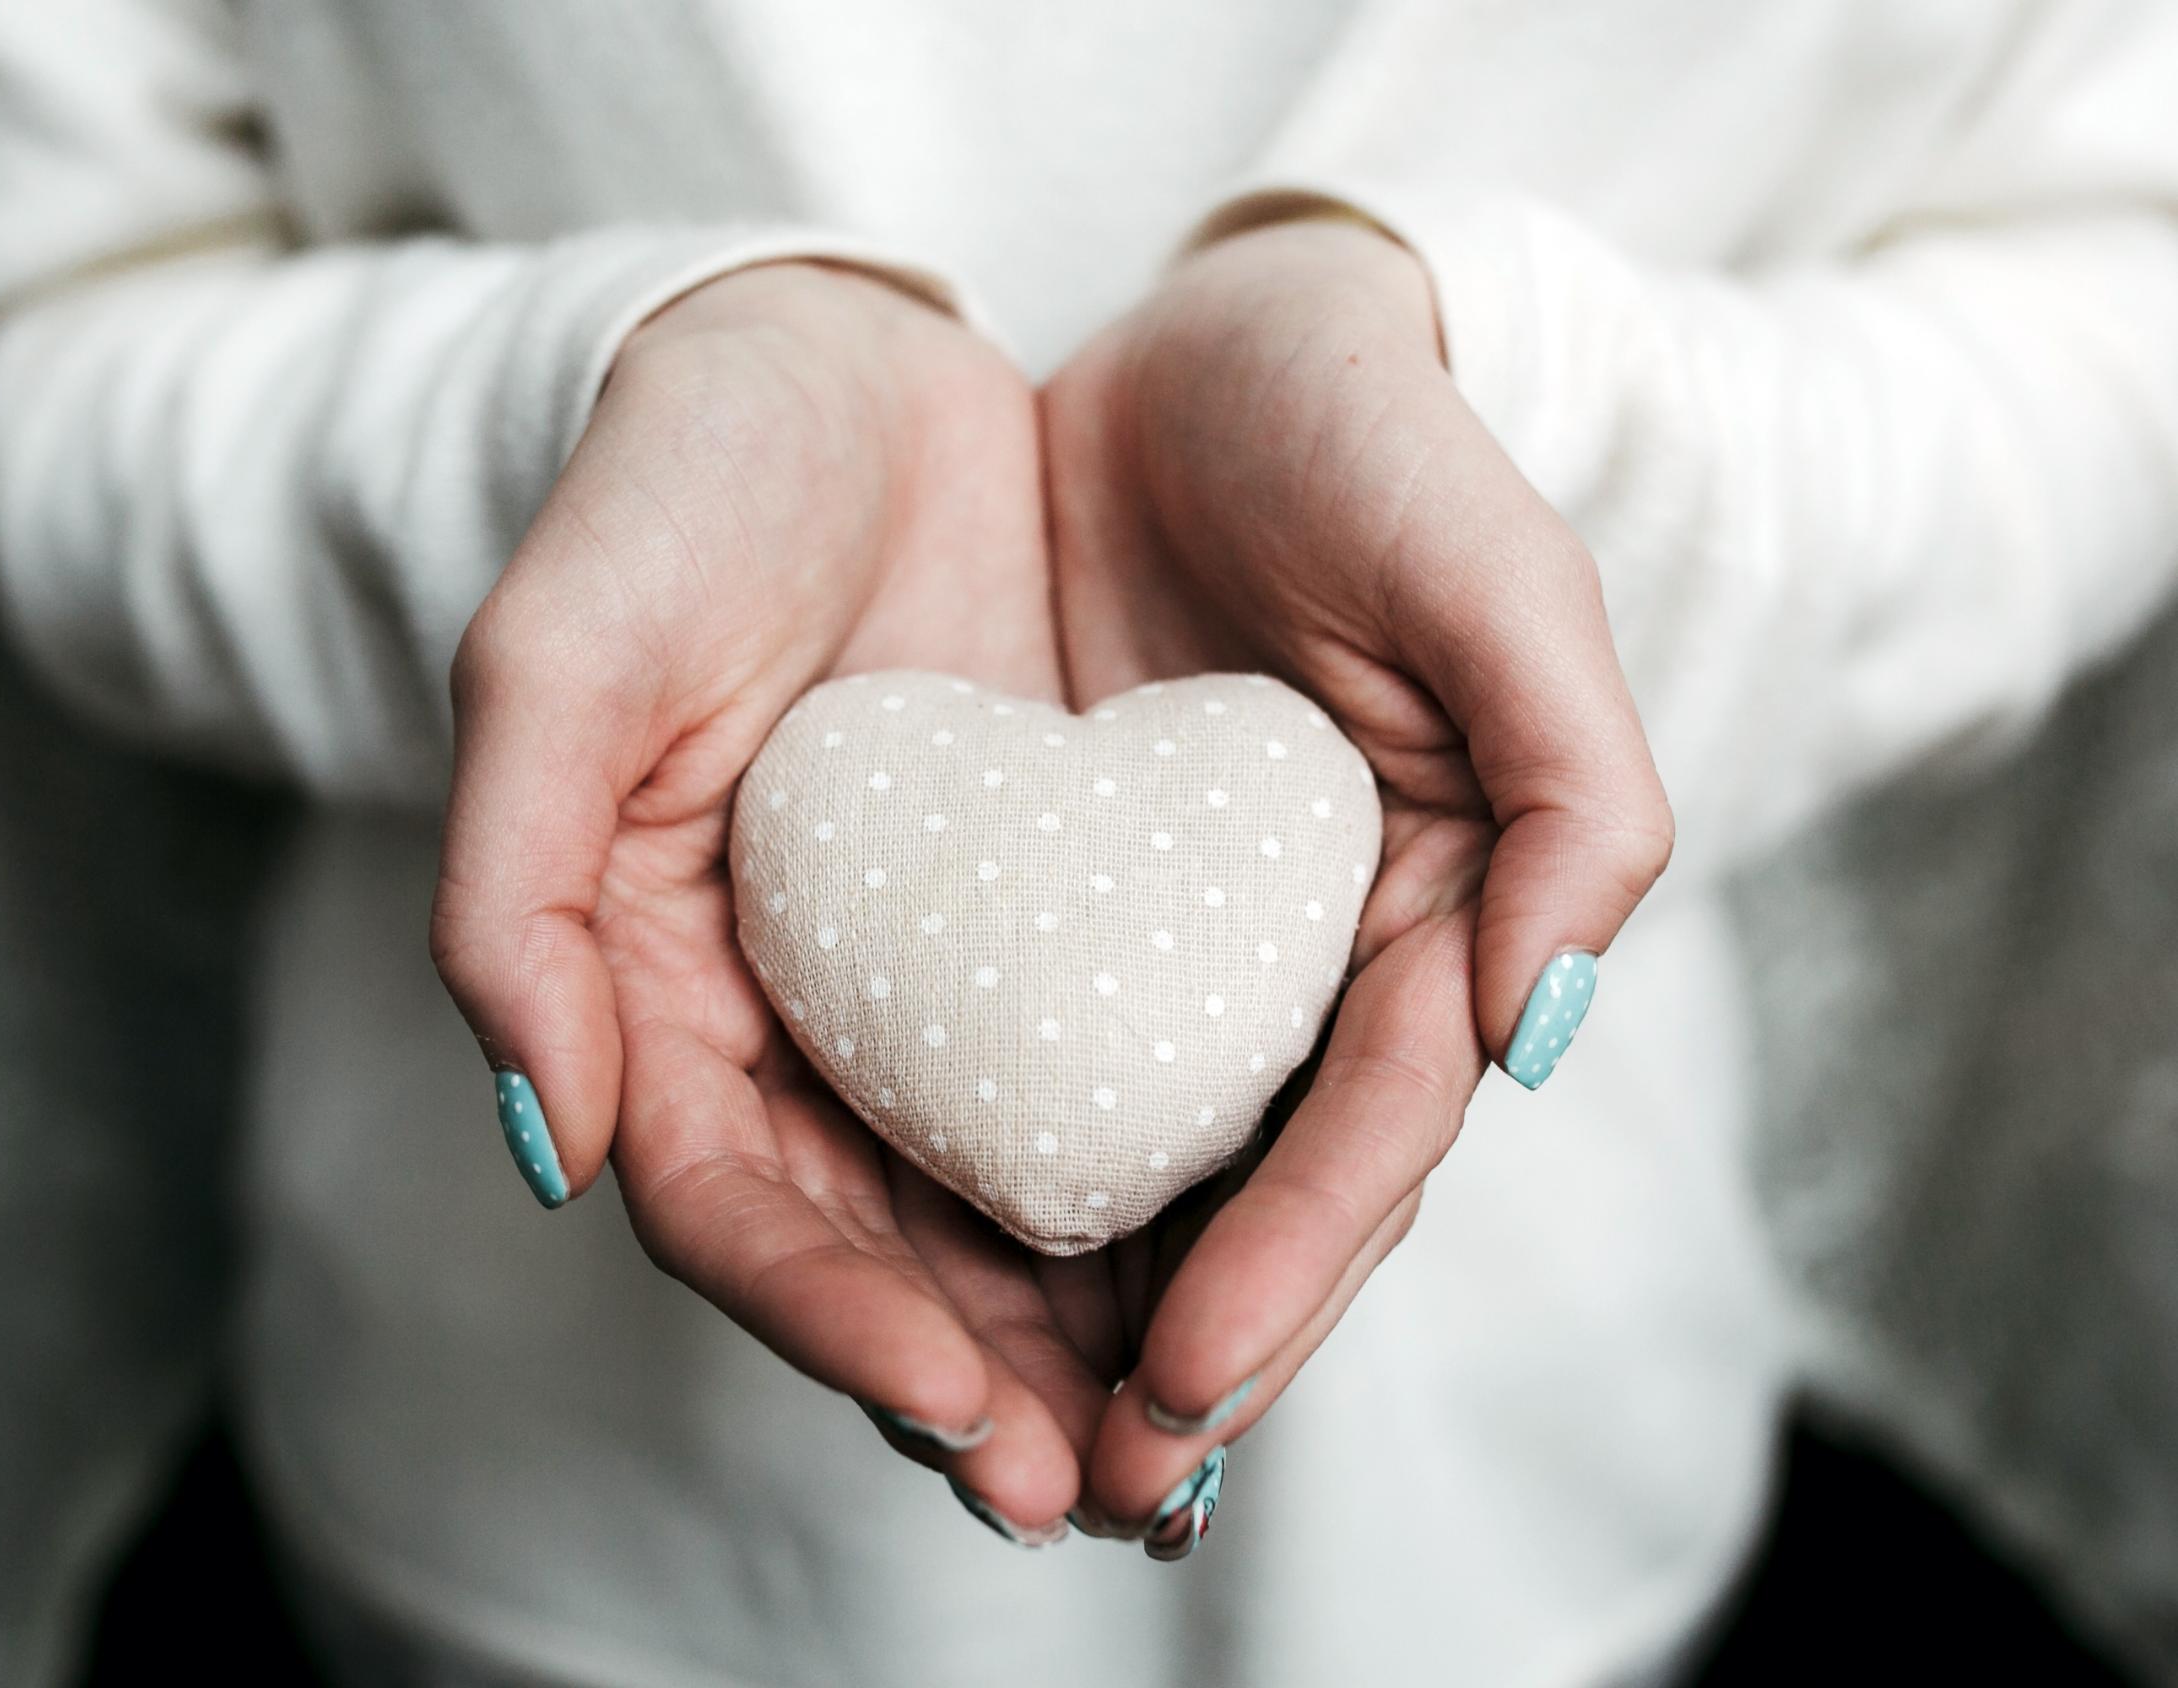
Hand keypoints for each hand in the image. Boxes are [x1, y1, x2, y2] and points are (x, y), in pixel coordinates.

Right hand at [431, 262, 1112, 1539]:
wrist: (840, 370)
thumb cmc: (679, 498)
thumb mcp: (565, 658)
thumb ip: (512, 890)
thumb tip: (550, 1144)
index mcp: (664, 988)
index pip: (740, 1210)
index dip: (836, 1322)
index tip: (958, 1405)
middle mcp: (805, 1020)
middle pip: (888, 1255)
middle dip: (994, 1388)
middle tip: (1116, 1491)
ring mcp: (938, 984)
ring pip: (1010, 1209)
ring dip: (1096, 1340)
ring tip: (1200, 1447)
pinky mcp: (1060, 922)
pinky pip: (1117, 1083)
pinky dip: (1176, 1190)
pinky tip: (1261, 1259)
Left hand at [1043, 217, 1674, 1528]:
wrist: (1209, 351)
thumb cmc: (1372, 446)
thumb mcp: (1499, 581)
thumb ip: (1573, 788)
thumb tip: (1541, 1028)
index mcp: (1423, 909)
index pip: (1368, 1127)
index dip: (1294, 1263)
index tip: (1195, 1380)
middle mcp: (1298, 957)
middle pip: (1253, 1192)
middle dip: (1191, 1348)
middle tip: (1093, 1485)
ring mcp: (1170, 943)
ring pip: (1133, 1166)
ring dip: (1076, 1316)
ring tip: (1000, 1448)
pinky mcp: (1048, 903)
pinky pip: (1013, 1061)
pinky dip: (983, 1179)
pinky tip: (917, 1277)